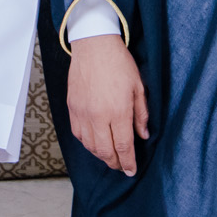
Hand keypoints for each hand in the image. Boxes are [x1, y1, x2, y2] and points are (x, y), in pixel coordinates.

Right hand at [66, 34, 149, 175]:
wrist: (94, 46)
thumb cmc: (119, 63)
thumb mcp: (138, 87)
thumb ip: (141, 114)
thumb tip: (143, 135)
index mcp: (118, 111)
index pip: (124, 146)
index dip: (128, 162)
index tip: (131, 171)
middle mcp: (98, 116)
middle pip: (105, 151)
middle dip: (115, 163)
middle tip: (121, 166)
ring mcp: (83, 113)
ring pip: (90, 145)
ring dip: (100, 155)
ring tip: (110, 156)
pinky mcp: (73, 108)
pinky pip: (78, 134)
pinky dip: (87, 143)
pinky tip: (95, 142)